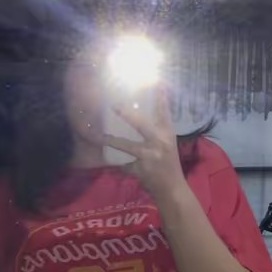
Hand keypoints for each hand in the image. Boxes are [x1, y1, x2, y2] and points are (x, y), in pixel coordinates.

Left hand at [104, 86, 184, 201]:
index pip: (164, 111)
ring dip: (111, 140)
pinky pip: (124, 164)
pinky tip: (110, 162)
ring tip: (99, 135)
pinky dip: (118, 164)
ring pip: (126, 145)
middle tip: (113, 104)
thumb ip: (156, 133)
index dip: (160, 96)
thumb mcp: (167, 145)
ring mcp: (149, 156)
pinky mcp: (140, 169)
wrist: (173, 190)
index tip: (155, 81)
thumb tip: (136, 118)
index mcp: (167, 134)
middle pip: (141, 124)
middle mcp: (159, 142)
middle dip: (126, 114)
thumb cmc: (169, 165)